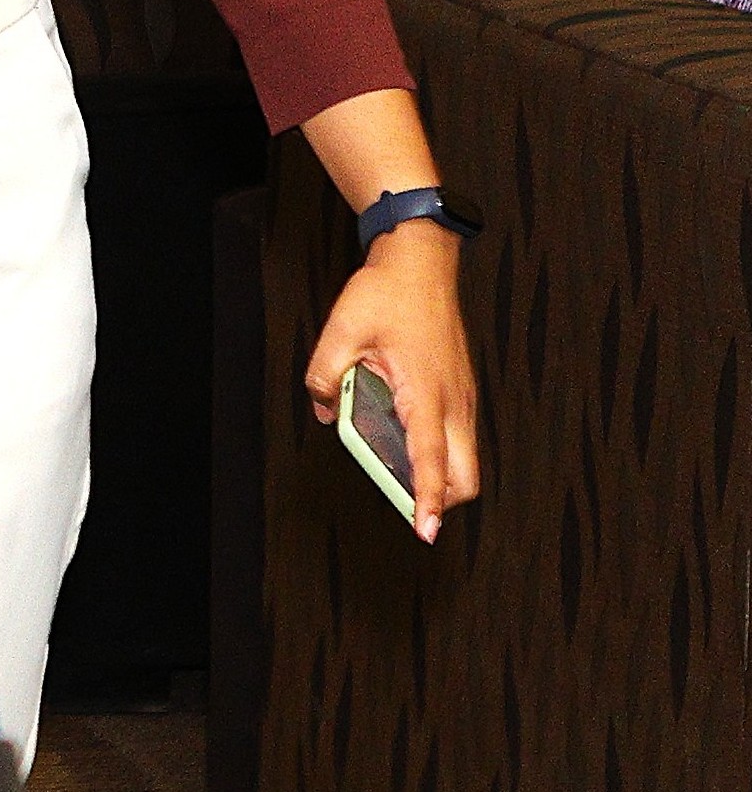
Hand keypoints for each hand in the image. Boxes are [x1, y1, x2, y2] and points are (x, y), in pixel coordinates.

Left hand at [302, 223, 480, 540]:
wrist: (421, 260)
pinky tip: (405, 442)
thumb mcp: (340, 332)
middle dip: (444, 499)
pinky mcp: (460, 388)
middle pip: (466, 474)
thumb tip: (325, 409)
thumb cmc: (386, 294)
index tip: (425, 530)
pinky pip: (458, 435)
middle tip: (410, 509)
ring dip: (442, 475)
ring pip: (466, 457)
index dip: (429, 500)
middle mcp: (454, 400)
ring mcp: (463, 395)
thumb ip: (325, 376)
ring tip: (400, 477)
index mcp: (427, 393)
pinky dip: (441, 451)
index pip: (432, 460)